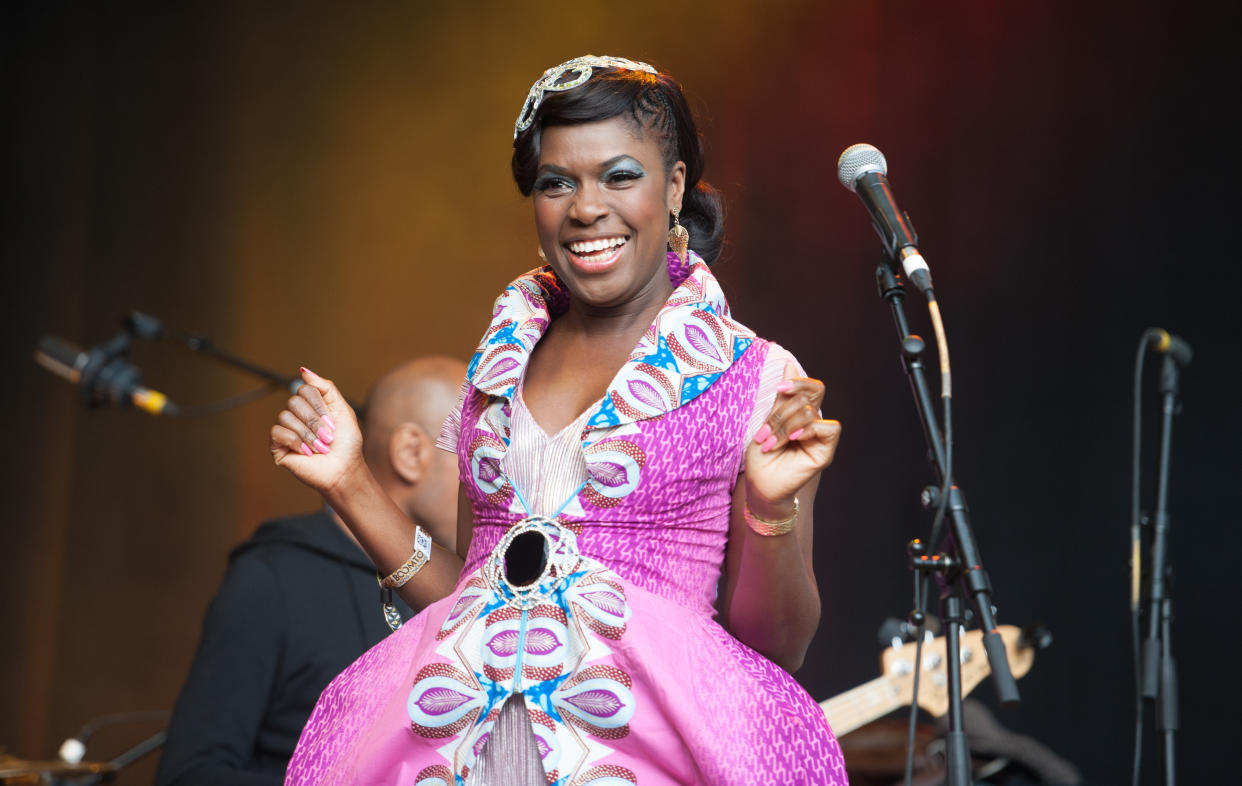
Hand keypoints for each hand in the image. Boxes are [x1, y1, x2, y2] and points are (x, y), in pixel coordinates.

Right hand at [269, 368, 364, 497]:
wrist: (344, 470)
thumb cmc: (346, 443)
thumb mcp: (342, 410)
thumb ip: (326, 388)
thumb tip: (303, 371)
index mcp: (311, 405)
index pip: (305, 389)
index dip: (319, 405)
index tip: (333, 423)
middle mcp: (297, 414)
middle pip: (294, 401)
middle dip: (315, 421)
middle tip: (328, 437)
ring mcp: (286, 430)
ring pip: (285, 416)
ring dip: (308, 434)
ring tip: (320, 447)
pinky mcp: (278, 446)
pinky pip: (277, 432)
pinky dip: (295, 441)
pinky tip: (307, 452)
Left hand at [744, 361, 841, 511]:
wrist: (760, 483)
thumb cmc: (762, 455)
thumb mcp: (769, 420)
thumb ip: (783, 397)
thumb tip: (790, 364)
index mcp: (801, 412)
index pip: (811, 387)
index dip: (799, 382)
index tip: (780, 389)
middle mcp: (813, 422)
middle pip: (812, 394)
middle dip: (784, 409)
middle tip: (765, 430)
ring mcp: (820, 437)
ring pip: (811, 412)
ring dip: (786, 425)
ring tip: (770, 442)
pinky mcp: (825, 451)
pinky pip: (828, 428)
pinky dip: (807, 429)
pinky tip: (793, 438)